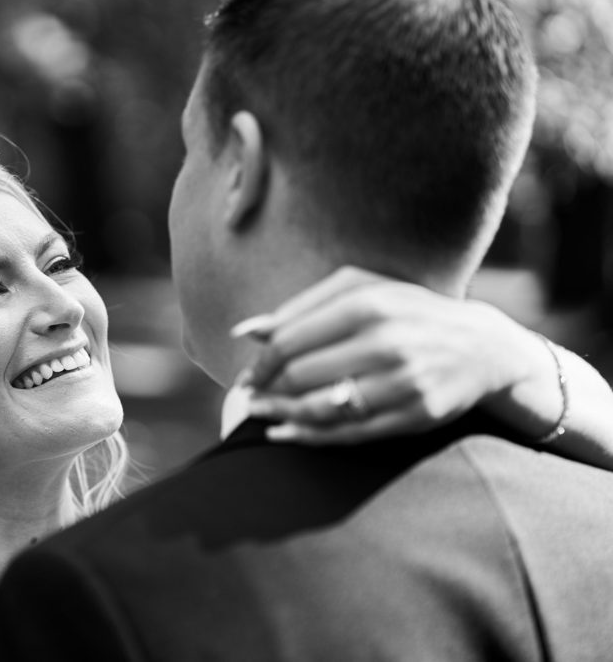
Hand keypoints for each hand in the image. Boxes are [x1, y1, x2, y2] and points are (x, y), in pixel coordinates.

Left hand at [233, 266, 526, 443]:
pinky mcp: (416, 414)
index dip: (260, 363)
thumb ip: (300, 308)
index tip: (248, 375)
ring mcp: (403, 380)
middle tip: (247, 399)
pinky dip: (310, 436)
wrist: (483, 346)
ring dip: (281, 415)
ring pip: (322, 407)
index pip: (290, 341)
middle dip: (266, 391)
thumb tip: (244, 332)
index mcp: (367, 304)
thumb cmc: (406, 312)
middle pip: (300, 375)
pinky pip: (350, 432)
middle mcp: (386, 341)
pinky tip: (286, 433)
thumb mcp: (360, 291)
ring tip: (261, 416)